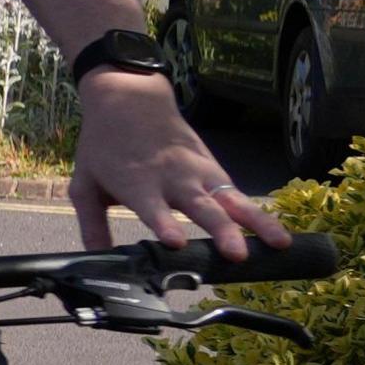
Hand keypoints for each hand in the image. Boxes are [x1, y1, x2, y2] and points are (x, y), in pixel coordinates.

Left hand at [68, 68, 288, 257]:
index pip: (152, 208)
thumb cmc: (105, 147)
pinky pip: (241, 196)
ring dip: (257, 223)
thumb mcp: (85, 185)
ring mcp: (200, 174)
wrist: (130, 101)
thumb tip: (96, 263)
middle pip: (201, 207)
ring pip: (233, 201)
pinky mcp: (216, 172)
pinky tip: (278, 235)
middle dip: (222, 231)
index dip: (164, 224)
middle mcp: (174, 180)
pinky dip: (260, 214)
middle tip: (237, 254)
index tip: (175, 241)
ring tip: (279, 245)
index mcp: (138, 184)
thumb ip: (92, 227)